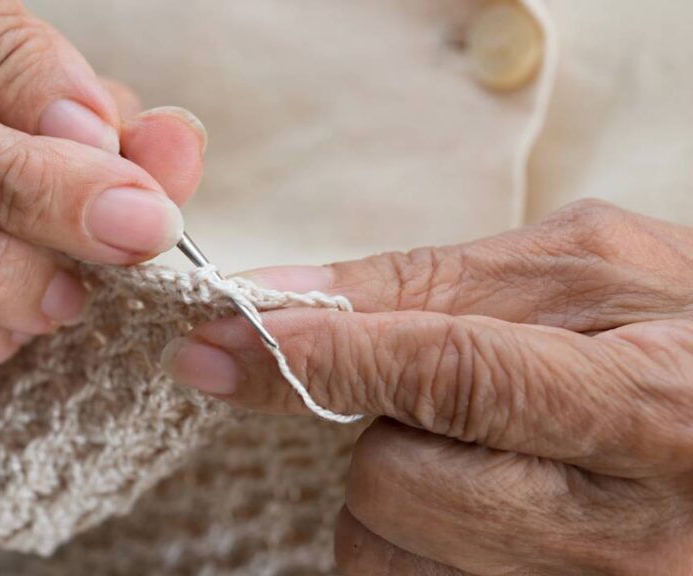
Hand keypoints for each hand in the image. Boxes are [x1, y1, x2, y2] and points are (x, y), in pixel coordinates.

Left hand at [163, 200, 692, 574]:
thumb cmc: (675, 319)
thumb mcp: (580, 267)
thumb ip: (430, 280)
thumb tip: (282, 296)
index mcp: (653, 404)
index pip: (454, 379)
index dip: (329, 356)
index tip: (224, 338)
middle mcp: (632, 532)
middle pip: (400, 486)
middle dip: (374, 425)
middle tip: (425, 389)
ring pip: (387, 556)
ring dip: (388, 489)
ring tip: (469, 447)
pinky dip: (407, 541)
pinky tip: (472, 498)